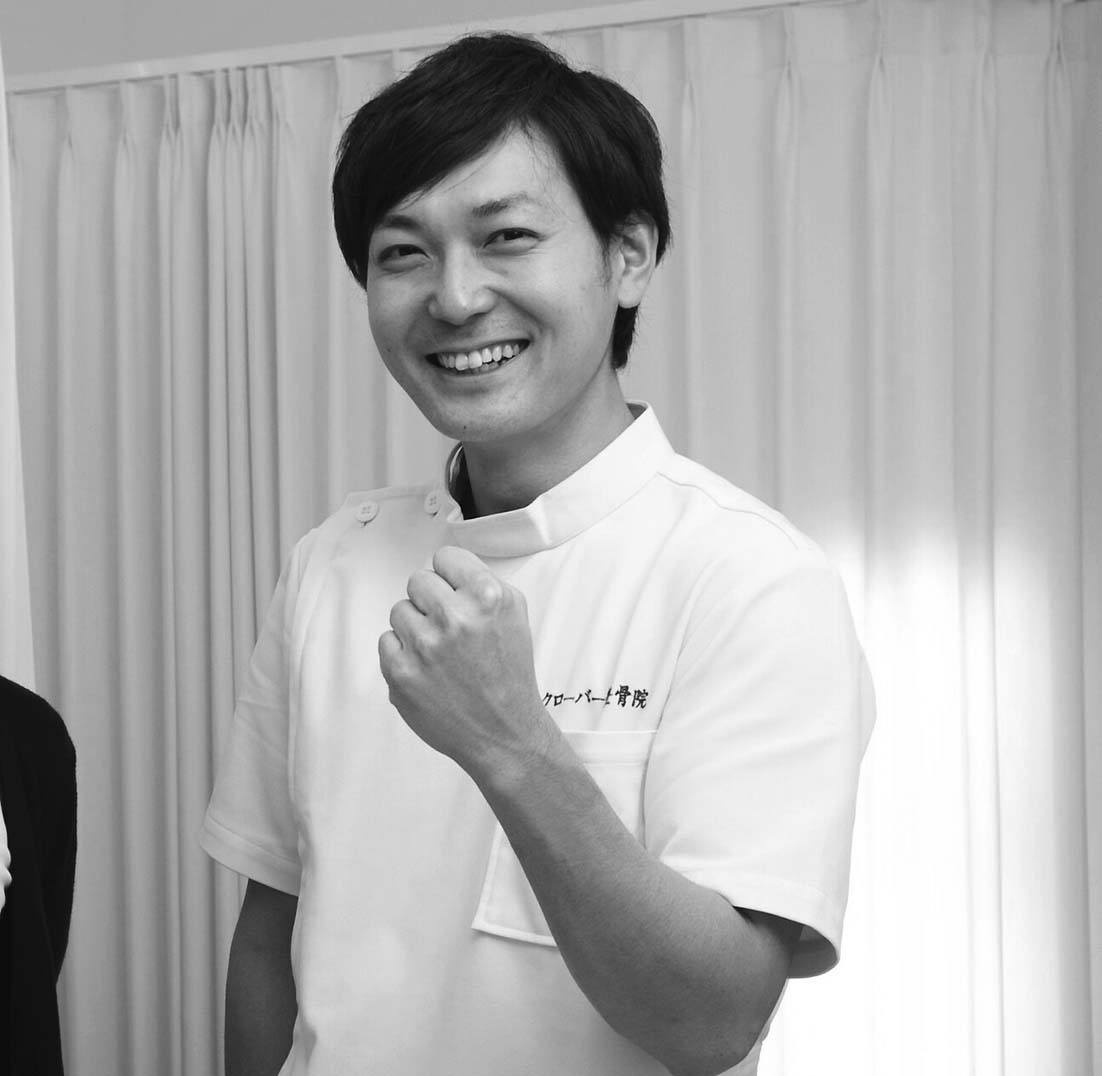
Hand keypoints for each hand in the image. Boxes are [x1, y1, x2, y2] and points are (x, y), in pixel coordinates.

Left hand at [379, 545, 551, 777]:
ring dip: (416, 627)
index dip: (452, 576)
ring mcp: (424, 647)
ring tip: (440, 651)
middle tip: (449, 626)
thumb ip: (481, 583)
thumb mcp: (514, 615)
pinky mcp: (400, 673)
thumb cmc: (508, 674)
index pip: (445, 558)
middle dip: (432, 601)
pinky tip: (427, 669)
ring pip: (399, 610)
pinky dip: (403, 654)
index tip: (456, 592)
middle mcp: (454, 618)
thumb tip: (447, 568)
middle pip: (418, 581)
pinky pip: (386, 641)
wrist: (502, 732)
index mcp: (486, 598)